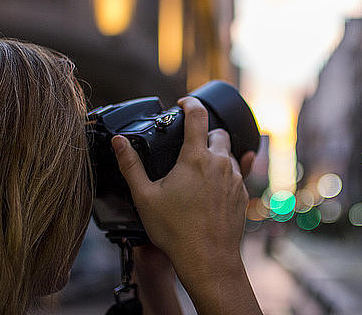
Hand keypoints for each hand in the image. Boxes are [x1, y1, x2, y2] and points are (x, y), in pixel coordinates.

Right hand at [112, 97, 261, 313]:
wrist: (208, 260)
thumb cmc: (175, 230)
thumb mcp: (145, 196)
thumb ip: (131, 165)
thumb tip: (119, 142)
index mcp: (195, 158)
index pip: (197, 115)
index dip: (190, 102)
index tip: (183, 103)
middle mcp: (219, 163)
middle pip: (217, 133)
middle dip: (204, 133)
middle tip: (188, 145)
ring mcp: (234, 178)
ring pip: (228, 154)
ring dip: (215, 155)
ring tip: (197, 172)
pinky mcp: (242, 194)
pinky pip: (236, 174)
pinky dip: (224, 174)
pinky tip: (210, 189)